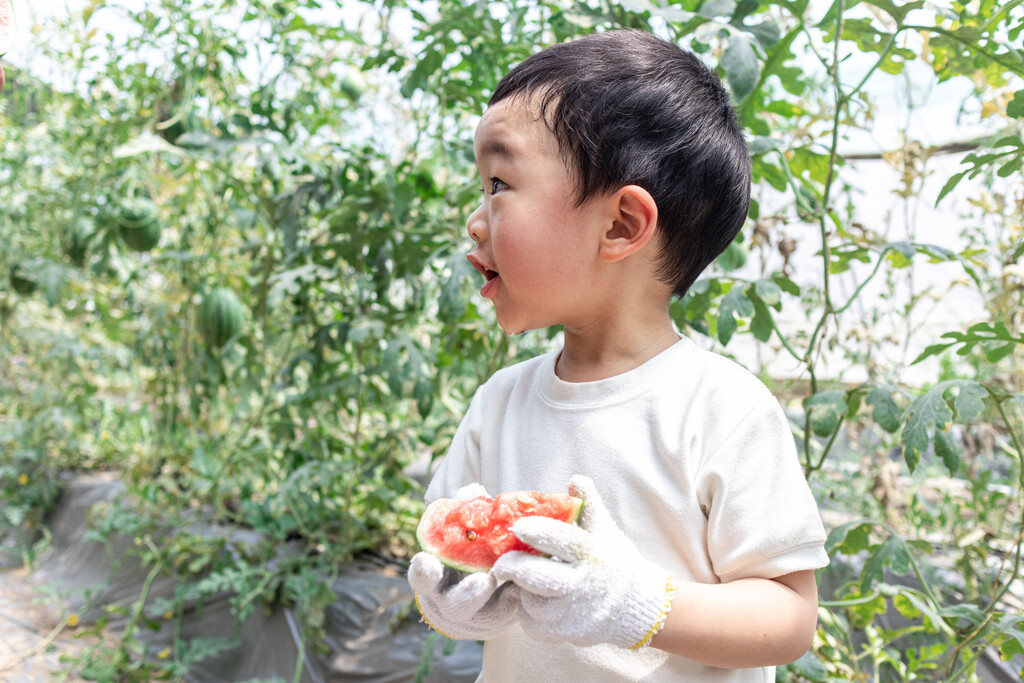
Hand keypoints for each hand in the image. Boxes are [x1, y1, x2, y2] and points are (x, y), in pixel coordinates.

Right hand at [408, 483, 520, 639]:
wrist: (484, 587)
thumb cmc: (467, 552)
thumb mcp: (463, 533)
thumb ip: (466, 512)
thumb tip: (473, 490)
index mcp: (435, 578)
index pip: (421, 577)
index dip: (422, 571)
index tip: (427, 561)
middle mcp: (448, 601)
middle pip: (452, 605)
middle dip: (467, 595)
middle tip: (485, 581)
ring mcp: (472, 617)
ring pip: (482, 618)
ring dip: (498, 602)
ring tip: (512, 585)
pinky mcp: (495, 624)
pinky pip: (507, 617)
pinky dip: (517, 603)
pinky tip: (526, 589)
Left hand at [491, 474, 674, 648]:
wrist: (634, 607)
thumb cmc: (612, 560)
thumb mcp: (604, 530)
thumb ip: (588, 504)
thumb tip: (575, 479)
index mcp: (592, 553)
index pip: (563, 540)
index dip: (538, 531)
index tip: (515, 525)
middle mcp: (584, 585)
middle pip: (538, 576)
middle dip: (513, 566)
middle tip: (500, 561)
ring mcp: (574, 613)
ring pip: (531, 600)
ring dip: (521, 589)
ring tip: (524, 579)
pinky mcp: (565, 634)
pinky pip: (532, 621)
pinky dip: (527, 610)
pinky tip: (535, 599)